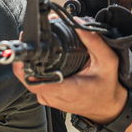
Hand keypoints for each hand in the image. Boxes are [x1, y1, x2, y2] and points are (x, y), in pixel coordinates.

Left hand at [12, 23, 126, 122]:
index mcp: (66, 90)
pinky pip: (35, 82)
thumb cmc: (107, 88)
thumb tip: (79, 24)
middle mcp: (53, 96)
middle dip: (28, 56)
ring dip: (31, 62)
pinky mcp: (47, 97)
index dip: (23, 64)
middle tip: (33, 39)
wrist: (108, 108)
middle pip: (27, 76)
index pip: (33, 80)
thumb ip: (94, 42)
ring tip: (39, 48)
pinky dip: (37, 70)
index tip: (25, 48)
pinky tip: (44, 60)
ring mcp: (48, 98)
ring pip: (29, 79)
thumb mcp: (108, 62)